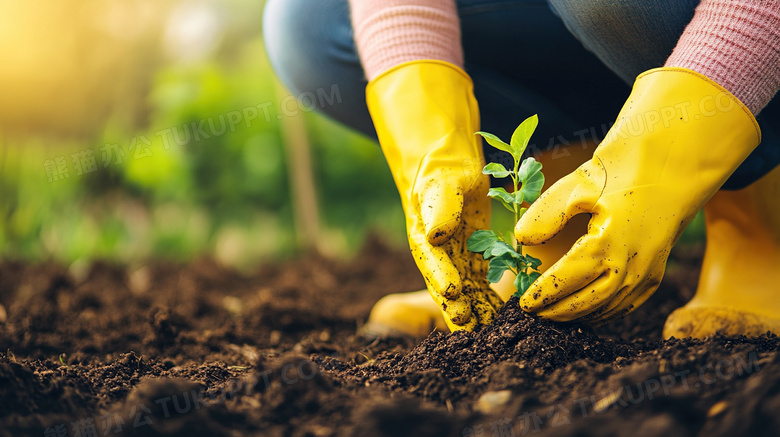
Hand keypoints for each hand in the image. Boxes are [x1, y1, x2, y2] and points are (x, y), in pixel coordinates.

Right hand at [367, 61, 502, 330]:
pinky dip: (492, 302)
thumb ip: (440, 207)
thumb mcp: (442, 184)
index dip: (441, 280)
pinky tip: (507, 319)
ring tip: (492, 334)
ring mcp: (455, 262)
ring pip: (466, 292)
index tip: (453, 296)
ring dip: (478, 312)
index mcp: (425, 237)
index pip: (432, 262)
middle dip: (460, 309)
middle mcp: (439, 256)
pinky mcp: (473, 262)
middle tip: (473, 330)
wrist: (448, 172)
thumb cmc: (443, 174)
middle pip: (448, 286)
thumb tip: (435, 232)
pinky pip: (482, 286)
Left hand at [514, 68, 760, 323]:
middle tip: (532, 314)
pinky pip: (626, 305)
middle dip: (557, 311)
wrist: (675, 168)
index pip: (567, 280)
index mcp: (608, 244)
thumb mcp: (579, 184)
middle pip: (586, 302)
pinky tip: (584, 313)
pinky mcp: (655, 275)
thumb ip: (547, 213)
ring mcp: (646, 274)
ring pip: (607, 309)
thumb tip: (520, 239)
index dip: (543, 294)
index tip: (523, 303)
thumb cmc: (623, 171)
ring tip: (551, 316)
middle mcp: (630, 266)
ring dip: (578, 316)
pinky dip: (603, 313)